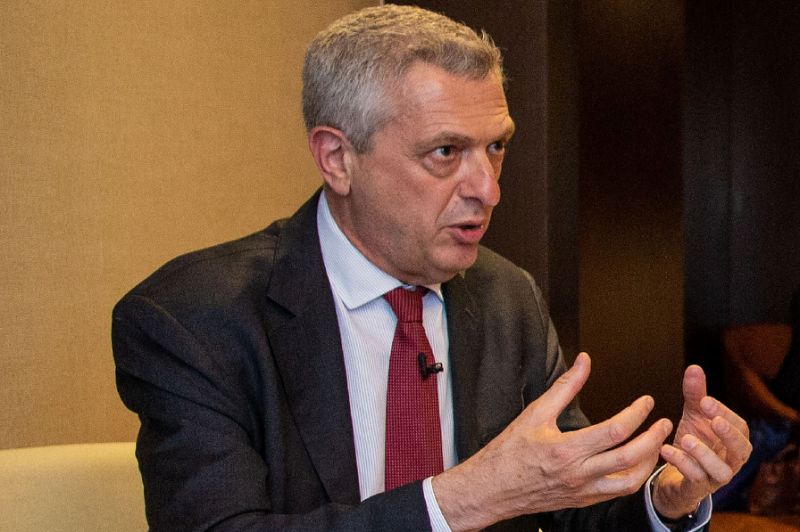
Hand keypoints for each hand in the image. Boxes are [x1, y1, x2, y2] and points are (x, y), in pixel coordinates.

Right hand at [433, 353, 673, 530]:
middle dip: (653, 439)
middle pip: (630, 458)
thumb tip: (583, 362)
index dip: (636, 414)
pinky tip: (635, 464)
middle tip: (664, 423)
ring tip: (656, 445)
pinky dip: (632, 477)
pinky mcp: (581, 501)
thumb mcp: (534, 414)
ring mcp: (582, 491)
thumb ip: (564, 387)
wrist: (491, 488)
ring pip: (629, 482)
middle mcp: (578, 474)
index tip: (645, 401)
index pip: (615, 431)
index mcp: (566, 449)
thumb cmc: (508, 451)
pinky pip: (616, 493)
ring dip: (649, 462)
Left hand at [653, 365, 751, 518]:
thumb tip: (694, 367)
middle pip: (741, 451)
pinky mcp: (698, 489)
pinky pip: (695, 480)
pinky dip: (682, 464)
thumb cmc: (693, 440)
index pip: (739, 427)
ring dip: (704, 455)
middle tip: (712, 421)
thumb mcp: (694, 416)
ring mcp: (715, 477)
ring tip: (686, 439)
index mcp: (734, 441)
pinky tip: (666, 449)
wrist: (676, 474)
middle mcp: (730, 460)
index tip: (705, 401)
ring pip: (721, 471)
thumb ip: (696, 395)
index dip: (724, 413)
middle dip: (728, 435)